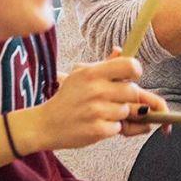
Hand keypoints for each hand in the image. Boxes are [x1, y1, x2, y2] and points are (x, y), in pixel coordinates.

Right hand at [32, 49, 165, 149]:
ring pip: (126, 111)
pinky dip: (111, 127)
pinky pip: (118, 127)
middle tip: (114, 99)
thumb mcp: (80, 74)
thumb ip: (105, 64)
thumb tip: (120, 50)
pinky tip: (97, 123)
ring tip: (102, 112)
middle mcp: (96, 90)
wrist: (45, 124)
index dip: (135, 72)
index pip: (130, 65)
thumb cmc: (67, 97)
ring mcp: (96, 111)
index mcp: (92, 72)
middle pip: (133, 91)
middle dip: (127, 97)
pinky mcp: (97, 130)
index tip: (131, 77)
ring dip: (118, 113)